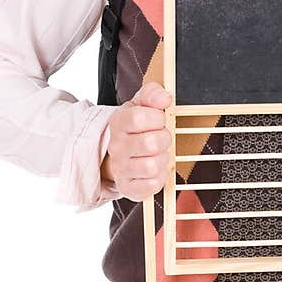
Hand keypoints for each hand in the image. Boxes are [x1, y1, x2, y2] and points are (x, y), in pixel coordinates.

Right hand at [101, 81, 172, 201]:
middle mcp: (116, 146)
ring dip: (163, 159)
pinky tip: (155, 169)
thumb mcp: (141, 105)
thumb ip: (153, 94)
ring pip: (152, 166)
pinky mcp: (129, 187)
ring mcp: (121, 168)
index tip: (159, 119)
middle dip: (164, 139)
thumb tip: (165, 98)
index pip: (139, 118)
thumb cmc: (136, 128)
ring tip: (158, 154)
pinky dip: (160, 177)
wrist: (120, 154)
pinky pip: (153, 185)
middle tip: (161, 138)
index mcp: (118, 122)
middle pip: (151, 143)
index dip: (157, 118)